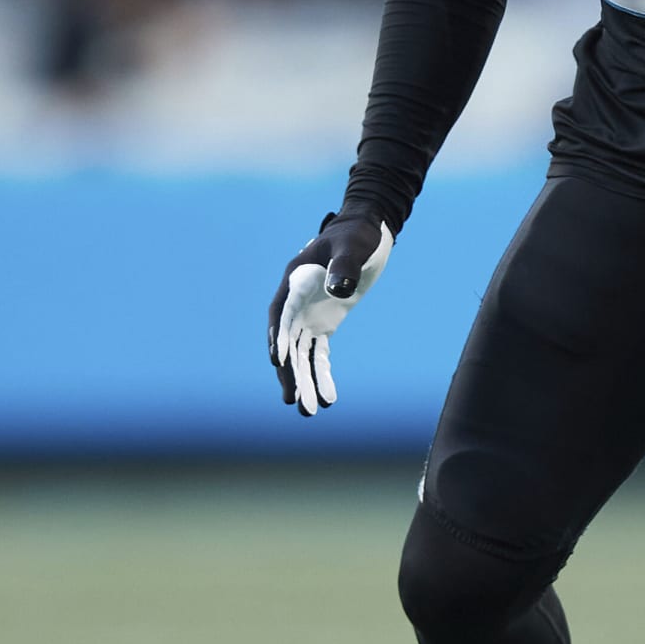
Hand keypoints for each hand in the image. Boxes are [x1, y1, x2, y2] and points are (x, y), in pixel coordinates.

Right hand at [268, 213, 392, 415]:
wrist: (366, 232)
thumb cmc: (357, 235)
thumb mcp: (353, 246)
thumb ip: (344, 264)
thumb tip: (338, 289)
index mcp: (296, 281)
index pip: (282, 314)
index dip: (278, 338)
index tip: (278, 362)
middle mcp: (295, 302)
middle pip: (288, 342)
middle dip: (291, 373)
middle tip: (295, 403)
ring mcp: (307, 314)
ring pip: (300, 353)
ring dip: (303, 381)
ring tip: (309, 412)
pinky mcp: (323, 323)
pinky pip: (318, 352)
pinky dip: (321, 373)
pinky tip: (327, 397)